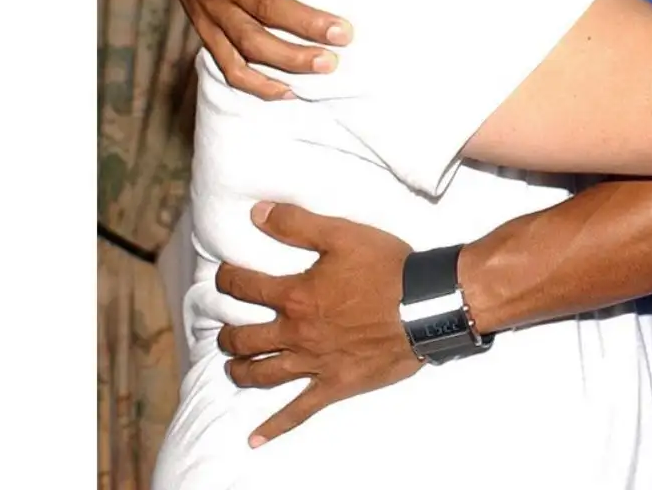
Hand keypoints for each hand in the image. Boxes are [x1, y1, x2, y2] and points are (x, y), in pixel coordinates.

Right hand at [161, 0, 355, 99]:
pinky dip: (257, 84)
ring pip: (250, 43)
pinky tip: (290, 92)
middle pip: (265, 7)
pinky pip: (229, 66)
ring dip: (289, 59)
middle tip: (346, 33)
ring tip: (329, 65)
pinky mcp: (208, 34)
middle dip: (306, 22)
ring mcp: (214, 12)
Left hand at [215, 203, 419, 444]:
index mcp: (295, 296)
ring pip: (262, 374)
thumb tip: (257, 213)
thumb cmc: (386, 268)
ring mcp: (314, 363)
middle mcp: (297, 333)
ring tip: (234, 367)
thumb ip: (296, 224)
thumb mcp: (342, 233)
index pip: (245, 288)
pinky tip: (254, 438)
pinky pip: (298, 410)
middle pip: (246, 338)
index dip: (228, 279)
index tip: (225, 276)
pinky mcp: (334, 385)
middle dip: (229, 333)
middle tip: (225, 330)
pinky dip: (274, 426)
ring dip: (241, 371)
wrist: (426, 304)